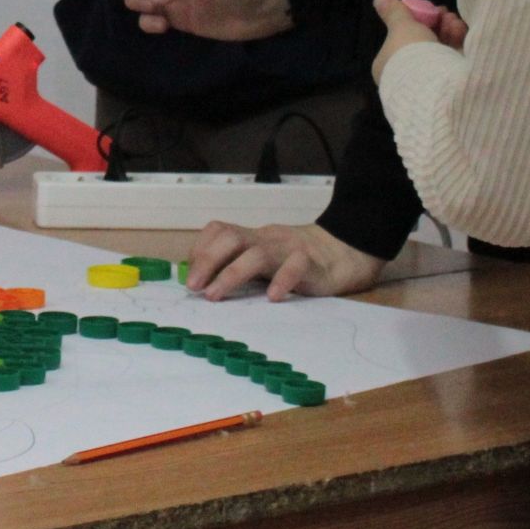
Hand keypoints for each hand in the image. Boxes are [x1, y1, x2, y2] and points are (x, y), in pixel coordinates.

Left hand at [185, 220, 385, 301]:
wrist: (340, 254)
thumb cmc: (292, 262)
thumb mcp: (261, 258)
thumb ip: (236, 265)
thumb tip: (200, 282)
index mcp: (251, 237)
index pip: (219, 230)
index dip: (201, 249)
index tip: (190, 275)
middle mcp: (266, 239)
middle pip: (231, 237)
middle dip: (208, 260)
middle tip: (194, 287)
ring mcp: (288, 249)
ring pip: (257, 254)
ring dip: (231, 274)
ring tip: (215, 295)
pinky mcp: (311, 263)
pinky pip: (296, 267)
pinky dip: (282, 281)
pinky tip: (273, 298)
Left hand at [370, 0, 465, 82]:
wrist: (437, 83)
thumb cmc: (410, 54)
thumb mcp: (401, 27)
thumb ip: (393, 13)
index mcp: (388, 66)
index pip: (400, 42)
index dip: (413, 23)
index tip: (424, 9)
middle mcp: (408, 75)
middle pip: (423, 44)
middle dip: (435, 24)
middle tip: (442, 11)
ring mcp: (432, 81)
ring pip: (441, 49)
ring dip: (448, 29)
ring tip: (451, 18)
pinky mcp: (454, 82)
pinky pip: (454, 57)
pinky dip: (458, 39)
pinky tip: (459, 27)